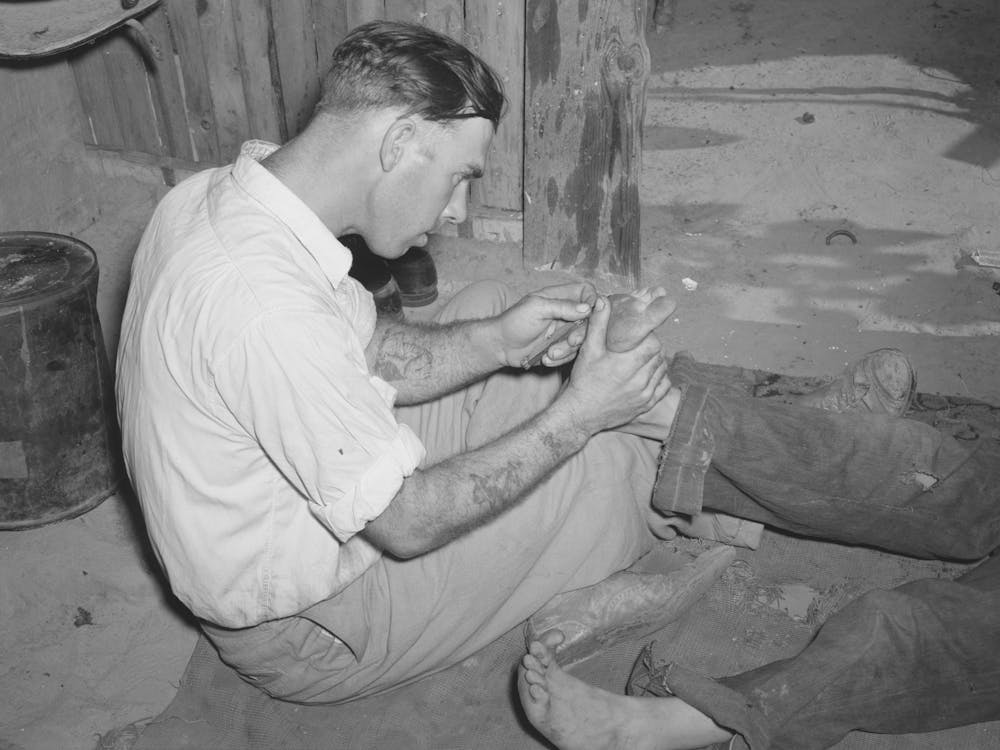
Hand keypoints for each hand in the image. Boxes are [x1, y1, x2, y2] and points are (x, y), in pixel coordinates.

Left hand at [497, 282, 597, 367]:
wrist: (500, 346)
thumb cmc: (513, 321)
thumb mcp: (537, 308)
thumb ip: (563, 306)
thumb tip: (587, 308)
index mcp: (559, 297)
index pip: (586, 291)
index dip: (592, 301)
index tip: (587, 314)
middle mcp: (564, 313)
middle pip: (589, 319)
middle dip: (581, 333)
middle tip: (571, 341)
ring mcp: (563, 331)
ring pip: (581, 339)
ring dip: (568, 348)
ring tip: (551, 352)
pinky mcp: (559, 346)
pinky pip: (571, 354)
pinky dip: (561, 358)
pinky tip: (546, 358)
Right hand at [556, 296, 671, 434]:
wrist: (581, 414)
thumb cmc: (584, 382)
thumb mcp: (588, 351)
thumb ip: (598, 324)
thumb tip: (603, 301)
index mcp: (627, 364)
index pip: (653, 344)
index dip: (648, 337)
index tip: (639, 337)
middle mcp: (639, 380)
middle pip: (659, 355)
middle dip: (652, 348)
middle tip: (640, 346)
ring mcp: (644, 394)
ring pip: (662, 370)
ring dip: (656, 362)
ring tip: (643, 359)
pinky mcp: (646, 405)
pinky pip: (663, 387)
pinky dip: (659, 378)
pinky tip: (648, 374)